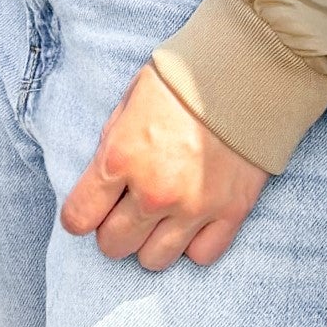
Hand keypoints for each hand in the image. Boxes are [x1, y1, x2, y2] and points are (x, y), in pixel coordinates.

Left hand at [61, 62, 267, 271]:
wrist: (247, 66)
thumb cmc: (185, 77)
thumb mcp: (132, 97)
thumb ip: (113, 140)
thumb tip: (105, 176)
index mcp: (122, 156)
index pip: (78, 217)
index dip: (80, 214)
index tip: (91, 207)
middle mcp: (154, 191)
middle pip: (114, 245)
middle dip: (115, 227)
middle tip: (129, 205)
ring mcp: (194, 206)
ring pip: (153, 260)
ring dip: (152, 240)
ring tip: (162, 214)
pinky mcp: (231, 212)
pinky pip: (201, 256)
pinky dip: (194, 242)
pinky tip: (194, 218)